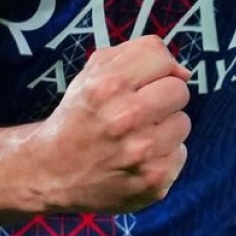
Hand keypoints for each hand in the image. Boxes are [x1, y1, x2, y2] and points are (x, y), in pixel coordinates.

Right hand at [23, 36, 191, 213]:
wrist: (51, 172)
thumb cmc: (79, 116)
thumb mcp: (92, 72)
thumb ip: (138, 54)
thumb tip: (184, 73)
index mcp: (108, 85)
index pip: (161, 58)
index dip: (154, 69)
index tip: (141, 83)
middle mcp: (125, 118)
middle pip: (179, 91)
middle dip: (162, 98)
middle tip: (140, 111)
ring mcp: (142, 153)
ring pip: (183, 123)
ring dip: (164, 128)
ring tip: (137, 136)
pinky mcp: (153, 181)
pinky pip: (180, 155)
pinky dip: (163, 156)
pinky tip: (138, 160)